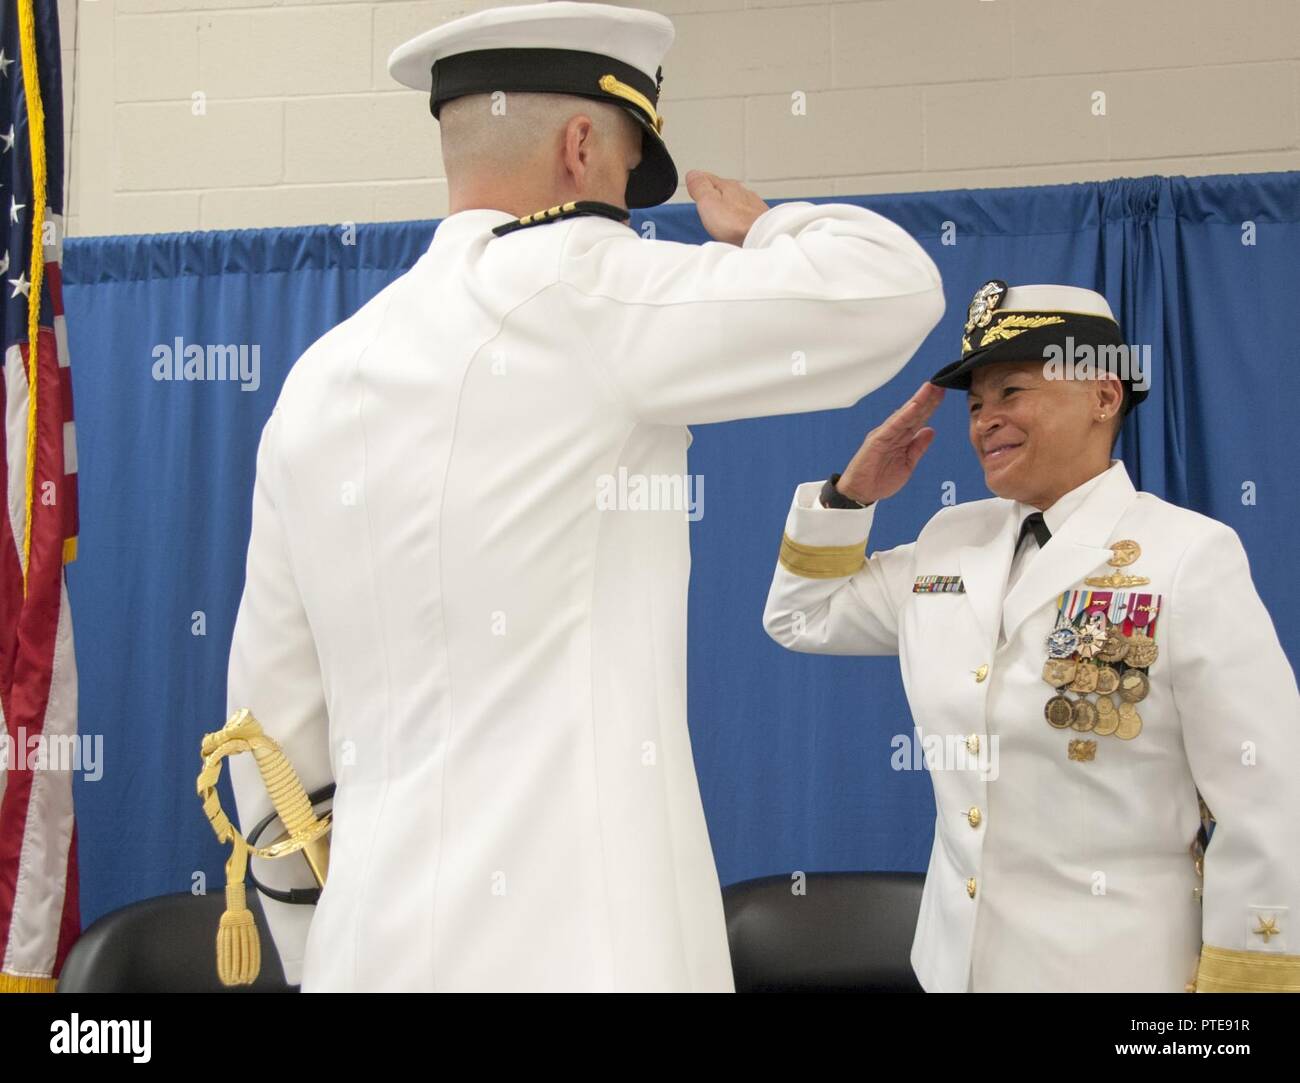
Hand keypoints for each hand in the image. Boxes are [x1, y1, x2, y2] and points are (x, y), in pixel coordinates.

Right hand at [685, 170, 768, 244]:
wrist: (764, 238)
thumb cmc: (737, 224)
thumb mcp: (709, 202)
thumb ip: (700, 187)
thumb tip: (692, 174)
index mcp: (728, 186)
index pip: (708, 178)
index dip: (699, 183)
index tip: (693, 188)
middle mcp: (743, 193)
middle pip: (724, 191)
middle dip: (715, 196)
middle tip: (705, 203)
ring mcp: (753, 206)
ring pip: (737, 203)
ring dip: (729, 208)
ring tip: (721, 217)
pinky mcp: (761, 220)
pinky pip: (746, 216)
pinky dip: (739, 220)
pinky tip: (737, 227)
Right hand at [837, 382, 944, 504]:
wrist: (861, 492)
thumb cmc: (880, 479)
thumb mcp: (907, 463)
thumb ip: (918, 447)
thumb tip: (930, 431)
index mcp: (900, 438)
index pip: (918, 419)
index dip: (930, 406)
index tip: (941, 393)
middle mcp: (893, 433)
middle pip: (914, 413)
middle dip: (927, 398)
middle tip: (940, 383)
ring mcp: (885, 435)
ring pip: (905, 415)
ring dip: (918, 401)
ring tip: (930, 388)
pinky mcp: (877, 440)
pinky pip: (894, 425)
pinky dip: (905, 415)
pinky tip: (915, 405)